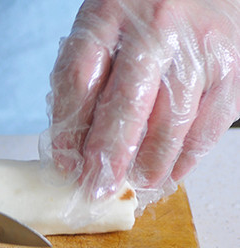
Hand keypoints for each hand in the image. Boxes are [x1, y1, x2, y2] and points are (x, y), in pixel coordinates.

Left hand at [44, 0, 239, 208]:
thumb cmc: (139, 18)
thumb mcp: (99, 33)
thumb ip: (81, 83)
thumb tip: (70, 151)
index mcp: (106, 16)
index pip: (79, 77)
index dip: (70, 129)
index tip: (67, 164)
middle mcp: (154, 29)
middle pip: (126, 103)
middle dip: (109, 156)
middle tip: (97, 187)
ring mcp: (197, 48)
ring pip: (171, 120)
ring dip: (151, 162)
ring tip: (137, 184)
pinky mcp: (230, 66)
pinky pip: (209, 123)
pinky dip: (188, 156)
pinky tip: (171, 172)